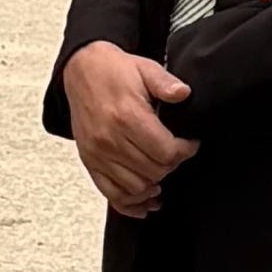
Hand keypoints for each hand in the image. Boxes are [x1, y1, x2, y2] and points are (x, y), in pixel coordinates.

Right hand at [62, 40, 200, 218]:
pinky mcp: (90, 161)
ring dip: (154, 184)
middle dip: (171, 165)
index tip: (189, 144)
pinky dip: (131, 202)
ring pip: (135, 187)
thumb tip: (183, 94)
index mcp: (127, 117)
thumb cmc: (115, 71)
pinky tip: (146, 199)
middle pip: (153, 172)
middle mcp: (110, 139)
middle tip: (175, 153)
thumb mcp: (146, 68)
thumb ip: (166, 83)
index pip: (166, 153)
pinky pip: (111, 194)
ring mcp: (97, 153)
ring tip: (162, 171)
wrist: (81, 71)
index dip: (185, 151)